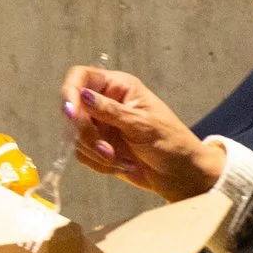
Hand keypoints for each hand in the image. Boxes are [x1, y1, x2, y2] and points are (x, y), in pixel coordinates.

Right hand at [60, 66, 223, 201]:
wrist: (182, 175)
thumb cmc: (171, 142)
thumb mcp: (142, 124)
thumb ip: (109, 110)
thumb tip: (80, 95)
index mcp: (118, 87)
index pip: (81, 77)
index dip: (70, 92)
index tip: (71, 114)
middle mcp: (104, 103)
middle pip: (73, 109)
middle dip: (85, 133)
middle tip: (105, 149)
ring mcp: (100, 125)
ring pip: (74, 135)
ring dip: (94, 151)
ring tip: (119, 160)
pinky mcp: (98, 147)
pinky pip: (81, 153)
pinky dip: (98, 163)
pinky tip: (121, 166)